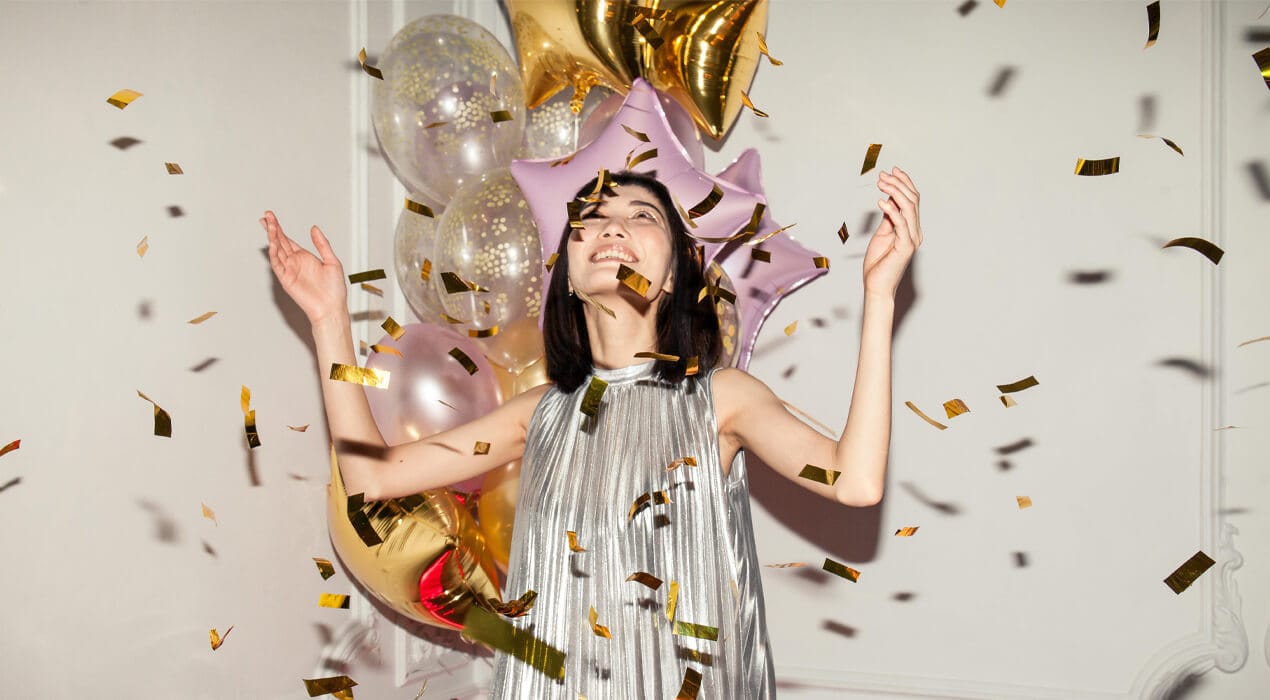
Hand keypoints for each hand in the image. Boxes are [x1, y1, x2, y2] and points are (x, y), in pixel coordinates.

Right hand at [262, 210, 347, 324]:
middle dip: (272, 228)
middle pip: (280, 242)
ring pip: (277, 251)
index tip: (271, 217)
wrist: (332, 307)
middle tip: (266, 215)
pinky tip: (273, 243)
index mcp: (305, 257)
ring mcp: (289, 270)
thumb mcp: (332, 261)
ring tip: (268, 224)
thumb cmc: (334, 290)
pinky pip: (278, 265)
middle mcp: (295, 263)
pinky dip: (274, 254)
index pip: (288, 240)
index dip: (279, 228)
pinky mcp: (286, 279)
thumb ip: (322, 244)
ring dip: (272, 238)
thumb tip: (314, 228)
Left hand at [862, 167, 922, 297]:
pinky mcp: (905, 247)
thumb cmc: (878, 264)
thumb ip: (888, 219)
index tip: (892, 171)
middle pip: (912, 200)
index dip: (904, 183)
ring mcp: (912, 239)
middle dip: (898, 184)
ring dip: (895, 192)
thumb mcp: (883, 235)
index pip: (912, 200)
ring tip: (882, 183)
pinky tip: (880, 201)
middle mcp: (915, 232)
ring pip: (909, 208)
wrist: (877, 286)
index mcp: (911, 228)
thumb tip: (889, 200)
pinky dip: (891, 210)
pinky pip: (900, 223)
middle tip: (883, 175)